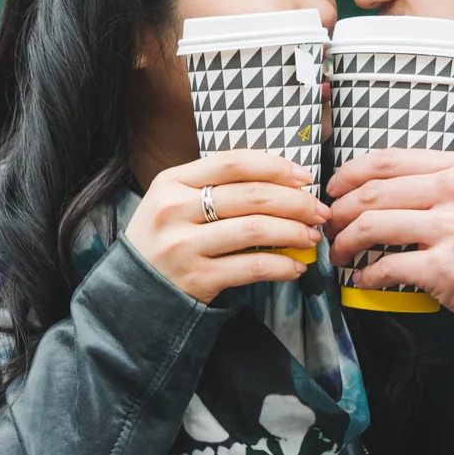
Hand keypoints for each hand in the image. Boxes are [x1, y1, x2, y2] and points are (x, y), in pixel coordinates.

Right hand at [126, 150, 326, 304]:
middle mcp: (174, 210)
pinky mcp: (196, 278)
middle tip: (319, 211)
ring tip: (311, 237)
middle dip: (296, 202)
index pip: (233, 162)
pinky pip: (251, 268)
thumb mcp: (176, 201)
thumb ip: (216, 186)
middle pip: (251, 196)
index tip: (304, 176)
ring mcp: (183, 246)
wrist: (133, 292)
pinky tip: (295, 266)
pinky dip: (281, 266)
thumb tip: (283, 181)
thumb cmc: (166, 239)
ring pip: (255, 230)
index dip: (275, 166)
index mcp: (172, 181)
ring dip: (293, 232)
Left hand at [326, 150, 453, 327]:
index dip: (351, 173)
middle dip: (341, 211)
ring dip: (346, 242)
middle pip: (373, 192)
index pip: (390, 160)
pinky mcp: (443, 268)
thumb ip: (444, 184)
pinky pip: (387, 268)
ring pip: (372, 226)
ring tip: (340, 253)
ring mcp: (449, 230)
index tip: (335, 188)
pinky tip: (364, 279)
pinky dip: (367, 275)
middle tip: (330, 226)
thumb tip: (390, 189)